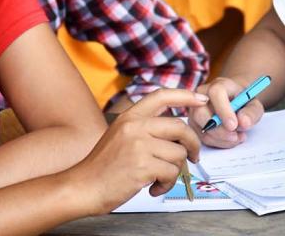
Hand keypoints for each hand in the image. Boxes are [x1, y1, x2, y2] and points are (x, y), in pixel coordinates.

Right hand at [65, 88, 206, 215]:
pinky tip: (154, 188)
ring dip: (175, 171)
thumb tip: (175, 129)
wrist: (83, 187)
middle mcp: (135, 126)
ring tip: (160, 179)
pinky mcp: (142, 166)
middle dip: (193, 143)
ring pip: (178, 154)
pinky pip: (171, 173)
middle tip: (194, 156)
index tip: (201, 99)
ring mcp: (139, 146)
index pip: (162, 96)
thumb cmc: (103, 166)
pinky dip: (167, 184)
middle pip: (180, 127)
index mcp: (130, 116)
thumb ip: (143, 128)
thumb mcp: (120, 135)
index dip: (185, 95)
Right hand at [190, 77, 263, 148]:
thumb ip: (251, 112)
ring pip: (202, 128)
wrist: (235, 102)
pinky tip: (231, 139)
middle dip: (220, 130)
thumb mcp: (254, 105)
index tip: (234, 125)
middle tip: (236, 136)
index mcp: (219, 85)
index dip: (224, 110)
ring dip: (222, 139)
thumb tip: (243, 122)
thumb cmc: (243, 102)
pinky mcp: (194, 124)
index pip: (216, 93)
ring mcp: (195, 110)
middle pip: (201, 113)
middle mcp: (202, 95)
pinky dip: (219, 142)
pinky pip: (203, 138)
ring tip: (238, 137)